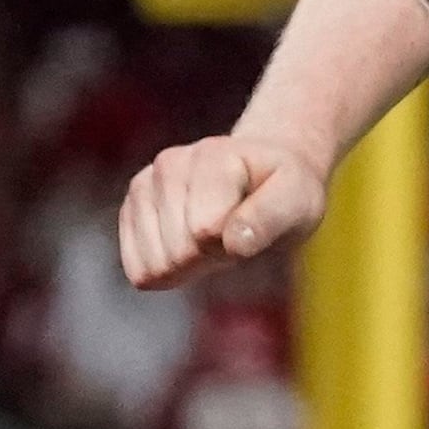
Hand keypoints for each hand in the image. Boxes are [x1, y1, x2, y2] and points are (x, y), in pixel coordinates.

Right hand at [119, 130, 332, 289]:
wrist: (259, 174)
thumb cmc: (283, 192)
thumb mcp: (298, 203)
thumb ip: (269, 219)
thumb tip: (233, 243)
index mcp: (212, 157)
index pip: (205, 232)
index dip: (233, 245)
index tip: (250, 224)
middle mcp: (170, 164)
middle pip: (180, 253)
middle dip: (211, 256)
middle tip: (233, 232)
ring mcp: (144, 184)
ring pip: (157, 266)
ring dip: (191, 264)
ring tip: (214, 234)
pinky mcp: (131, 208)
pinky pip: (139, 270)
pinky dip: (168, 272)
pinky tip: (188, 244)